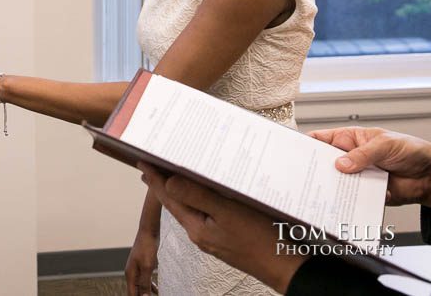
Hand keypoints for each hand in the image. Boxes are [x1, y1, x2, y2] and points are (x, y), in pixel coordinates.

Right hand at [125, 225, 158, 295]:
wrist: (148, 232)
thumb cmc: (147, 247)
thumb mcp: (147, 267)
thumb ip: (145, 283)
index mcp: (130, 274)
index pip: (132, 294)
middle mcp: (132, 273)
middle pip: (136, 291)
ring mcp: (137, 269)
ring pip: (141, 286)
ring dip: (147, 293)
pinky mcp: (143, 265)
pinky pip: (145, 279)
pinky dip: (150, 286)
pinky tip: (157, 290)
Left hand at [139, 163, 305, 293]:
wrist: (288, 268)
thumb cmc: (260, 240)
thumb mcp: (227, 212)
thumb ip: (197, 197)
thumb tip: (169, 182)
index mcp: (196, 227)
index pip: (169, 198)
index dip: (156, 179)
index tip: (142, 162)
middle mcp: (201, 233)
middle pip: (178, 204)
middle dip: (165, 185)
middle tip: (152, 167)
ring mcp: (215, 236)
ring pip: (193, 208)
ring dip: (182, 190)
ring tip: (172, 176)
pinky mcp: (228, 236)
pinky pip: (208, 212)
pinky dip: (201, 198)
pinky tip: (205, 193)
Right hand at [309, 126, 430, 207]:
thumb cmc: (410, 150)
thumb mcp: (384, 145)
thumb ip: (363, 155)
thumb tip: (341, 164)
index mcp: (349, 140)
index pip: (321, 140)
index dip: (306, 144)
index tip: (296, 152)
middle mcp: (349, 158)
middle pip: (324, 164)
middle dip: (315, 170)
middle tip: (306, 176)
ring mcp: (356, 176)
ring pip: (336, 183)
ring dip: (332, 187)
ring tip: (323, 191)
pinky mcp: (364, 193)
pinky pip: (351, 198)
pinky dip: (347, 201)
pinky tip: (343, 203)